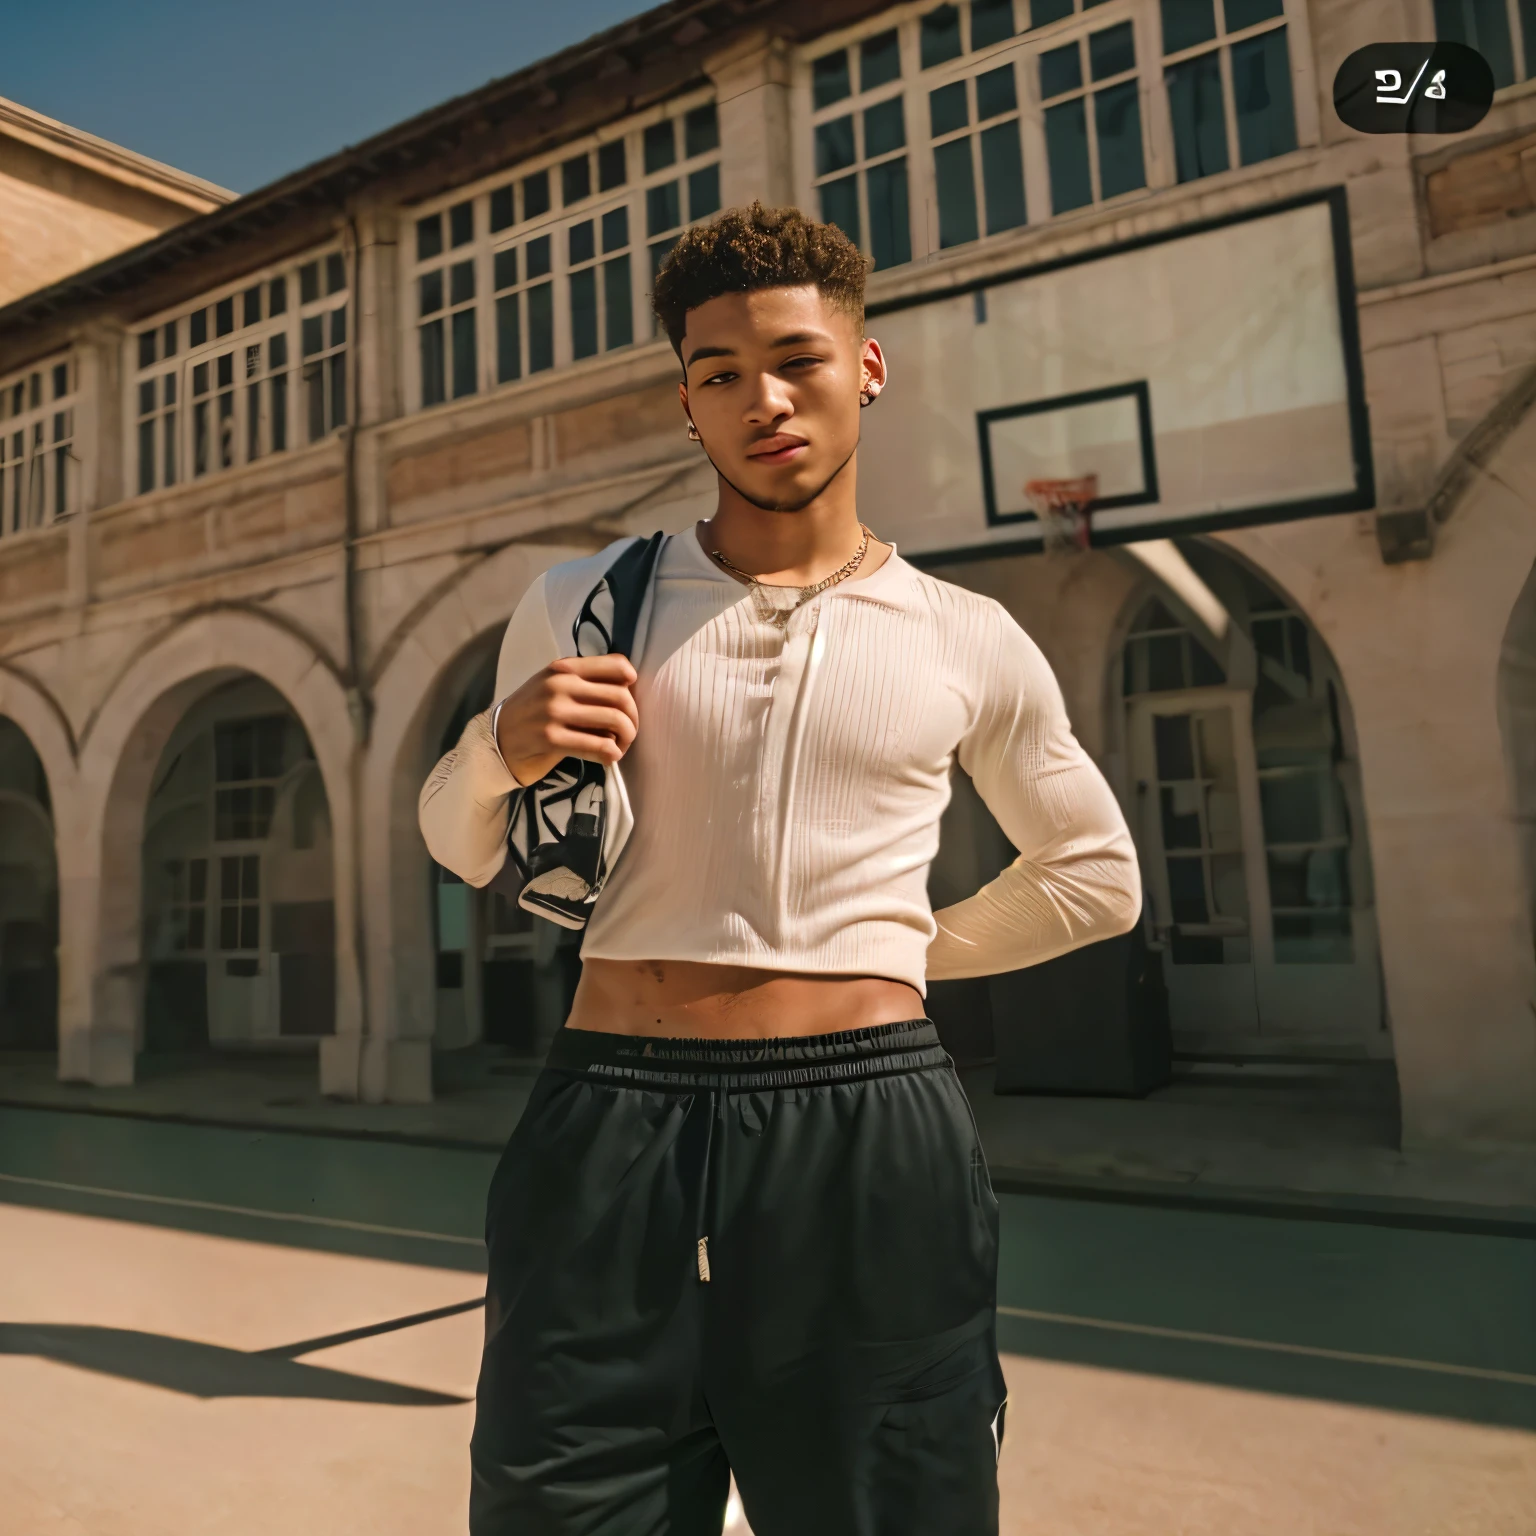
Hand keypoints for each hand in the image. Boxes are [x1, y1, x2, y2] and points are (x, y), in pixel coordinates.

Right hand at [494, 655, 638, 787]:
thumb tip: (628, 690)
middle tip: (628, 732)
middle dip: (632, 718)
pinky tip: (608, 757)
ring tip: (619, 746)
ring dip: (626, 737)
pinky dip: (611, 754)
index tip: (628, 700)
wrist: (496, 739)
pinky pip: (598, 745)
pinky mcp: (552, 739)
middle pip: (621, 696)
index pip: (617, 665)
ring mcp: (554, 711)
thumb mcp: (553, 685)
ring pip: (614, 720)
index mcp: (565, 668)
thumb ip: (584, 682)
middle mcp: (560, 684)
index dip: (632, 684)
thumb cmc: (532, 713)